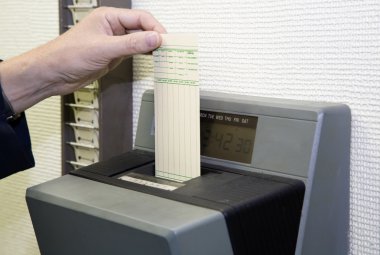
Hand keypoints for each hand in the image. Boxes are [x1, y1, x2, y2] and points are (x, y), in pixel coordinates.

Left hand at [0, 7, 165, 112]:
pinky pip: (133, 51)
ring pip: (139, 40)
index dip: (155, 28)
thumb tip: (154, 38)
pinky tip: (151, 58)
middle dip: (156, 37)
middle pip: (142, 28)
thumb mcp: (104, 48)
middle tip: (169, 48)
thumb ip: (131, 44)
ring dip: (151, 46)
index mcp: (109, 17)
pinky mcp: (113, 55)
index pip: (140, 18)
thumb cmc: (68, 55)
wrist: (53, 74)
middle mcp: (112, 27)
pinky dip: (143, 54)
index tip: (166, 40)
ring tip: (164, 54)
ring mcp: (113, 42)